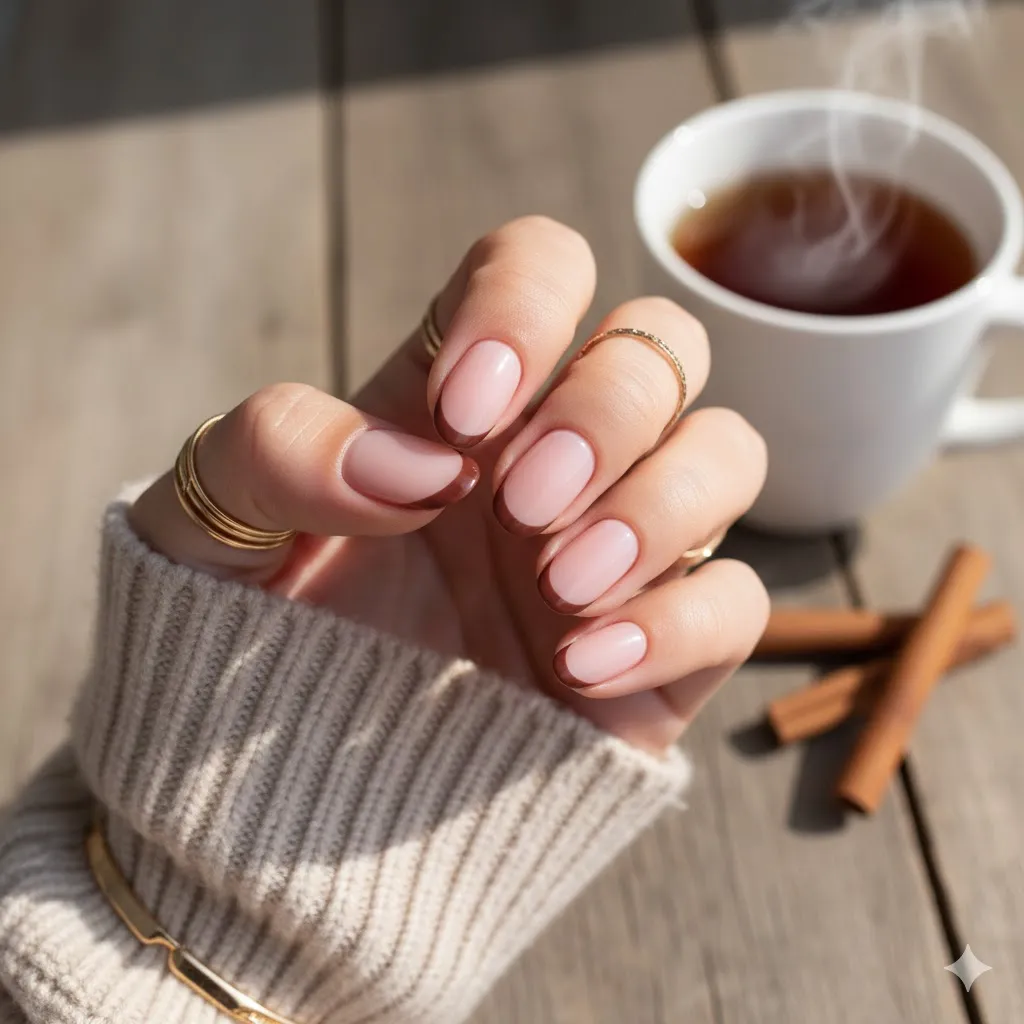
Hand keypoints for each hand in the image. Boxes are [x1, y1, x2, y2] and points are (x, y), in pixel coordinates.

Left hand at [129, 216, 768, 753]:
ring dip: (659, 504)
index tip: (463, 411)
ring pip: (727, 451)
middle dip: (605, 411)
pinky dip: (678, 621)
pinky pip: (736, 601)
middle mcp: (554, 452)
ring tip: (559, 587)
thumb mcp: (209, 524)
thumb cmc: (251, 633)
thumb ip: (276, 449)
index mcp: (458, 395)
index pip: (542, 264)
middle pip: (660, 345)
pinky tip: (581, 666)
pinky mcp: (658, 648)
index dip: (525, 305)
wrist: (291, 780)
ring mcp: (617, 546)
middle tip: (521, 505)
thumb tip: (419, 463)